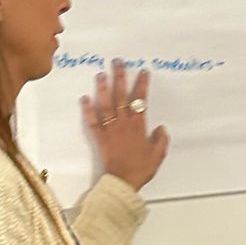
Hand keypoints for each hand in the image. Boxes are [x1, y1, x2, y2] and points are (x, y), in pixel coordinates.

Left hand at [80, 60, 167, 191]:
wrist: (123, 182)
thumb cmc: (141, 169)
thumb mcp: (158, 155)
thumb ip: (161, 140)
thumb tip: (161, 128)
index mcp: (139, 126)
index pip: (140, 100)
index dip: (141, 84)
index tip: (142, 71)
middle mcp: (124, 123)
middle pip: (121, 96)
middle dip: (120, 77)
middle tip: (117, 62)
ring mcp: (111, 129)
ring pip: (106, 105)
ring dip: (103, 89)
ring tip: (101, 74)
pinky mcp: (100, 137)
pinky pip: (93, 121)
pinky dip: (88, 110)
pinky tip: (84, 98)